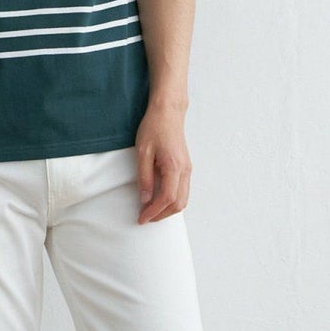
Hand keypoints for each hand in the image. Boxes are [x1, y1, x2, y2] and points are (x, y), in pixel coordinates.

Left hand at [134, 105, 191, 222]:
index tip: (141, 218)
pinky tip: (158, 200)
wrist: (168, 112)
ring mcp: (188, 169)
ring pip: (183, 199)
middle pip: (179, 204)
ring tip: (150, 211)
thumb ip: (144, 178)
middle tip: (145, 218)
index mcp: (174, 167)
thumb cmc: (154, 128)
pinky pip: (183, 191)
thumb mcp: (142, 152)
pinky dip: (172, 201)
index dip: (154, 212)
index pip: (167, 198)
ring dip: (168, 209)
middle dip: (162, 215)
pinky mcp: (186, 167)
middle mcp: (185, 170)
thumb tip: (145, 199)